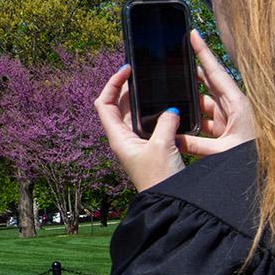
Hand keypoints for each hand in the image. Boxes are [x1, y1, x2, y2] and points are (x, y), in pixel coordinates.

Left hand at [94, 65, 184, 190]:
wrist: (167, 204)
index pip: (104, 104)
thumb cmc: (159, 179)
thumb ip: (165, 123)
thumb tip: (171, 109)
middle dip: (127, 88)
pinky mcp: (150, 149)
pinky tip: (170, 107)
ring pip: (134, 115)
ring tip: (154, 85)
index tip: (126, 70)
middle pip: (118, 106)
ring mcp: (136, 144)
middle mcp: (123, 139)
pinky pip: (149, 125)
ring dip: (142, 100)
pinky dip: (156, 113)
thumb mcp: (162, 146)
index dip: (112, 84)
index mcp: (118, 137)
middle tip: (142, 74)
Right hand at [180, 29, 254, 157]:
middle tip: (174, 61)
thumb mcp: (223, 151)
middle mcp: (234, 106)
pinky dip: (194, 118)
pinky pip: (207, 118)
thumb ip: (196, 146)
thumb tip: (173, 138)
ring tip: (172, 95)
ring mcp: (230, 117)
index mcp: (237, 103)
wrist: (273, 172)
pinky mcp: (228, 128)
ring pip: (205, 102)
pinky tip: (182, 120)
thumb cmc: (255, 158)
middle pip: (208, 82)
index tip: (193, 34)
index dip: (203, 52)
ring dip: (190, 101)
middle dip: (191, 72)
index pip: (215, 72)